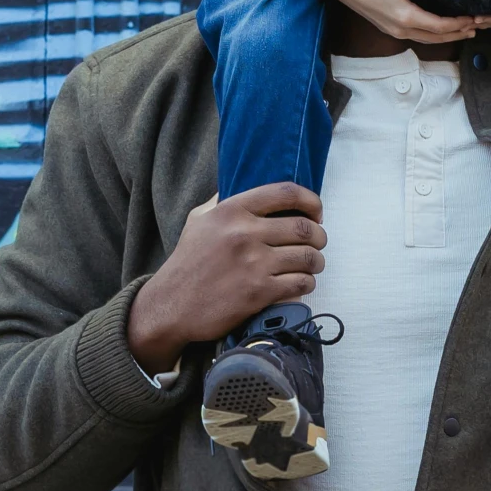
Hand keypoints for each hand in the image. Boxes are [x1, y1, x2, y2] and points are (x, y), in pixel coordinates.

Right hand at [127, 185, 325, 371]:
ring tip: (313, 265)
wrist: (171, 305)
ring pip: (308, 257)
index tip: (316, 213)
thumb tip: (245, 184)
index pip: (286, 193)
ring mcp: (253, 264)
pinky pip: (301, 283)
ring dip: (317, 262)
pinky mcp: (258, 292)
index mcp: (231, 210)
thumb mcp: (198, 220)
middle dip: (319, 236)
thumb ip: (222, 201)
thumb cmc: (187, 262)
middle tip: (317, 243)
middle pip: (305, 227)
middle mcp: (243, 233)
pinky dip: (307, 283)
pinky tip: (301, 283)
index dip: (311, 201)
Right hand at [321, 0, 481, 44]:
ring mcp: (395, 31)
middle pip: (436, 37)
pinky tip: (440, 30)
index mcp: (404, 16)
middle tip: (476, 29)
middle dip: (457, 34)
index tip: (473, 19)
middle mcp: (401, 29)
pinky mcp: (391, 28)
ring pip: (427, 40)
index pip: (439, 25)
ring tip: (464, 33)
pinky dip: (434, 35)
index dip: (458, 24)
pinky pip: (419, 37)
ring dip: (447, 37)